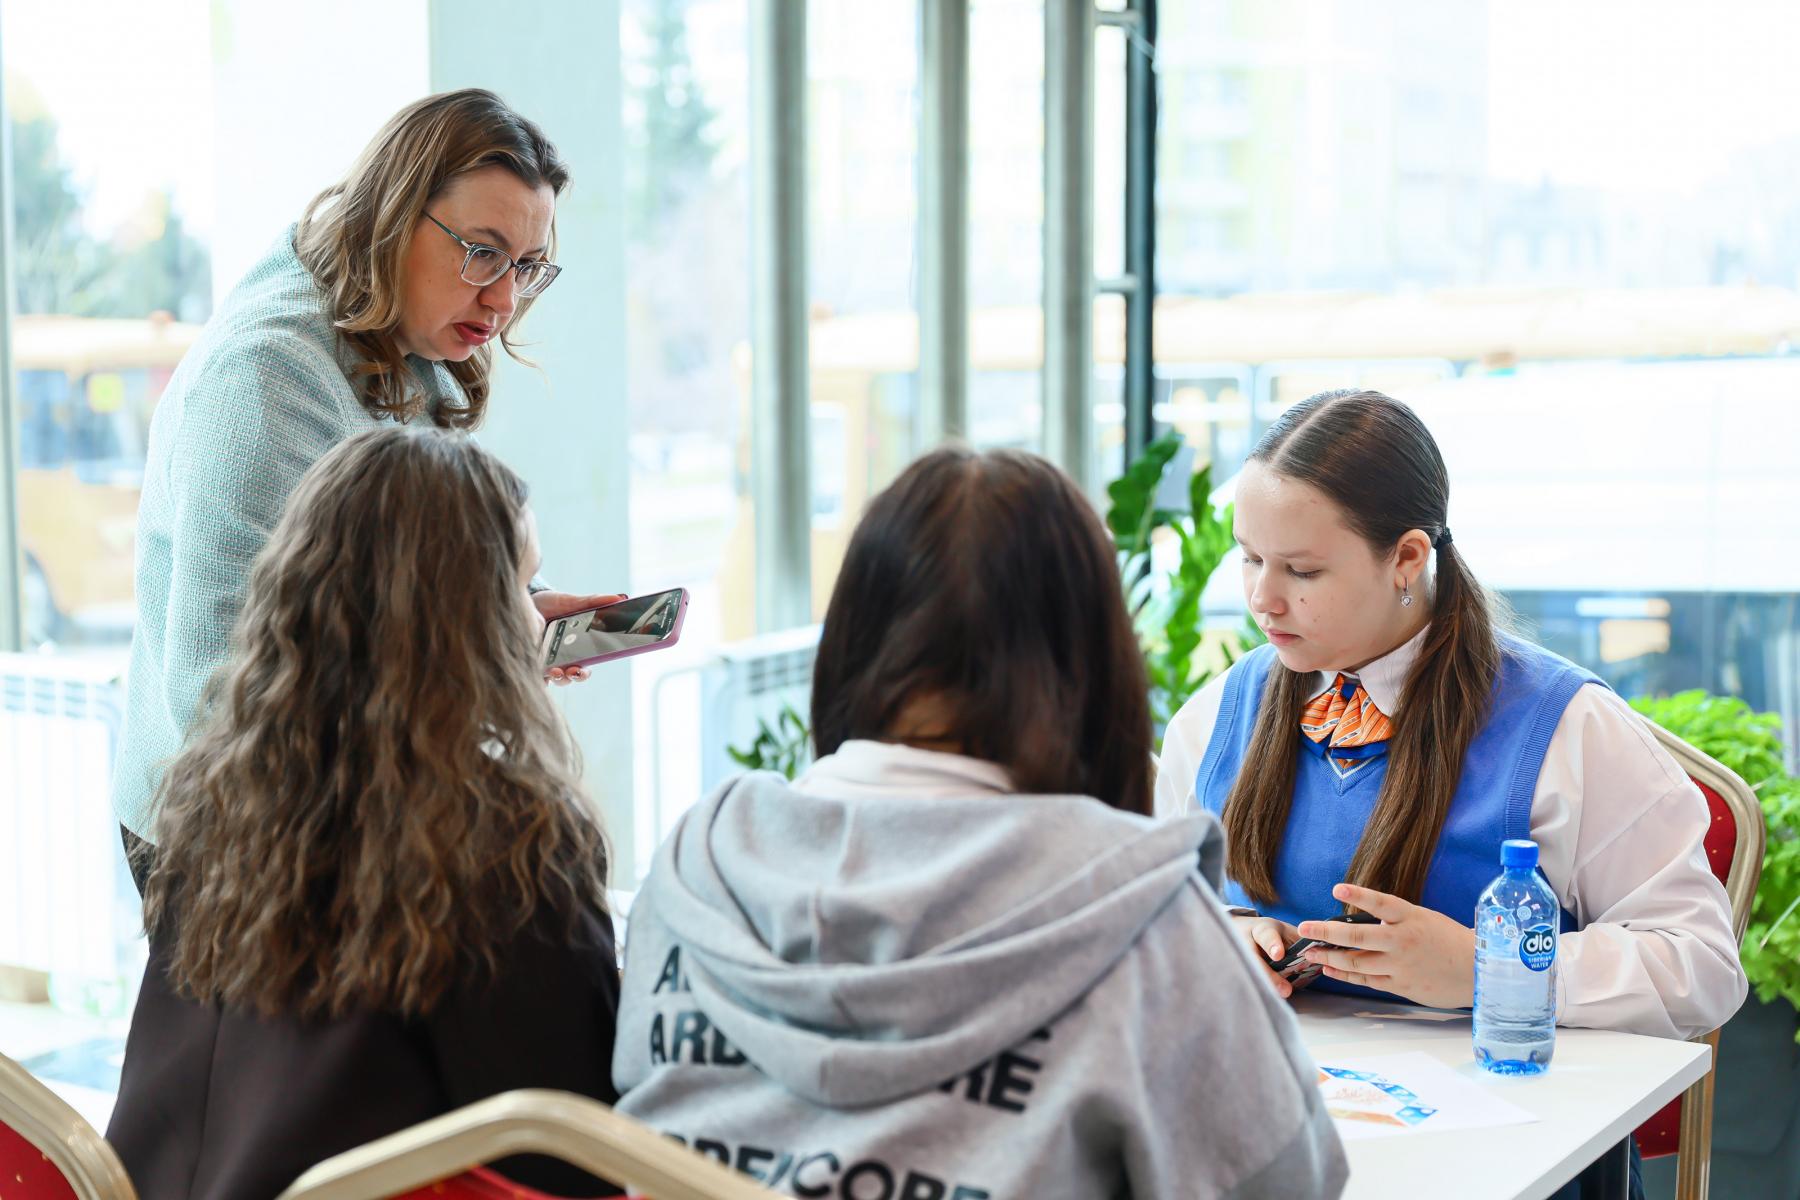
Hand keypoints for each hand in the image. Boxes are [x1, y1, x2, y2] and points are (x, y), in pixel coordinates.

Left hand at [533, 591, 626, 684]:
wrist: (520, 600)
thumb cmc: (548, 603)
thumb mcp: (569, 601)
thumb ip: (592, 602)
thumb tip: (619, 598)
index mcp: (574, 646)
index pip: (585, 665)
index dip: (585, 672)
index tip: (584, 670)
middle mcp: (560, 657)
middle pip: (571, 675)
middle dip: (574, 677)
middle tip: (573, 671)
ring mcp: (543, 661)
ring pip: (553, 678)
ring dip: (557, 677)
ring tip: (554, 670)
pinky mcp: (528, 662)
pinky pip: (533, 676)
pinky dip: (536, 677)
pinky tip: (534, 671)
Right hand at [1233, 913, 1303, 999]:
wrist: (1237, 932)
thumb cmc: (1268, 935)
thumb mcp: (1282, 932)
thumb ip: (1298, 943)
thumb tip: (1320, 959)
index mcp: (1262, 929)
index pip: (1266, 935)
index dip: (1272, 945)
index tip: (1279, 955)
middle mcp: (1244, 941)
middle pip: (1252, 957)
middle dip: (1268, 974)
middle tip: (1286, 991)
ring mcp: (1235, 956)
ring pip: (1244, 971)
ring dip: (1260, 986)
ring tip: (1275, 1000)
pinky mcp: (1231, 970)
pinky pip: (1240, 982)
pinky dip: (1250, 992)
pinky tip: (1261, 1002)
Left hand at [1297, 883, 1475, 1008]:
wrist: (1478, 972)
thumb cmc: (1449, 941)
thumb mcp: (1423, 919)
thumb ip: (1394, 920)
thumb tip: (1362, 920)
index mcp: (1411, 918)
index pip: (1381, 902)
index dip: (1358, 895)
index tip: (1337, 888)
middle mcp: (1402, 941)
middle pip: (1357, 936)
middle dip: (1325, 932)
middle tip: (1303, 928)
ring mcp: (1400, 965)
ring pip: (1355, 962)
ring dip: (1328, 957)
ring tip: (1309, 952)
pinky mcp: (1400, 985)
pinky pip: (1365, 979)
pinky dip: (1344, 974)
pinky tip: (1329, 969)